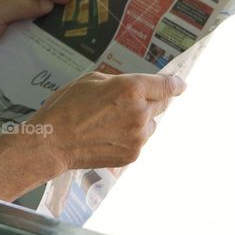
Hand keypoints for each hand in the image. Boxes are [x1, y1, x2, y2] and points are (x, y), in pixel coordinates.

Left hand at [0, 0, 68, 82]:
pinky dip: (45, 34)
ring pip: (36, 16)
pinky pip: (32, 32)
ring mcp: (9, 20)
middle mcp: (5, 0)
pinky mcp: (12, 38)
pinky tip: (58, 39)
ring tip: (72, 25)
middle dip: (53, 3)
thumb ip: (20, 5)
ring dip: (51, 20)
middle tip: (76, 10)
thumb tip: (49, 4)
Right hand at [0, 71, 186, 201]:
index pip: (165, 85)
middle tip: (131, 102)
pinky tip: (108, 135)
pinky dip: (130, 136)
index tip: (181, 84)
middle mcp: (140, 112)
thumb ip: (117, 82)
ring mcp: (138, 136)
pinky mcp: (132, 154)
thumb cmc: (67, 107)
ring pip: (151, 124)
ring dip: (140, 120)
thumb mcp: (90, 80)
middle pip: (161, 104)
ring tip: (112, 121)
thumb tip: (131, 86)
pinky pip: (140, 140)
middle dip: (151, 100)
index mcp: (130, 88)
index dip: (175, 84)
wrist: (53, 142)